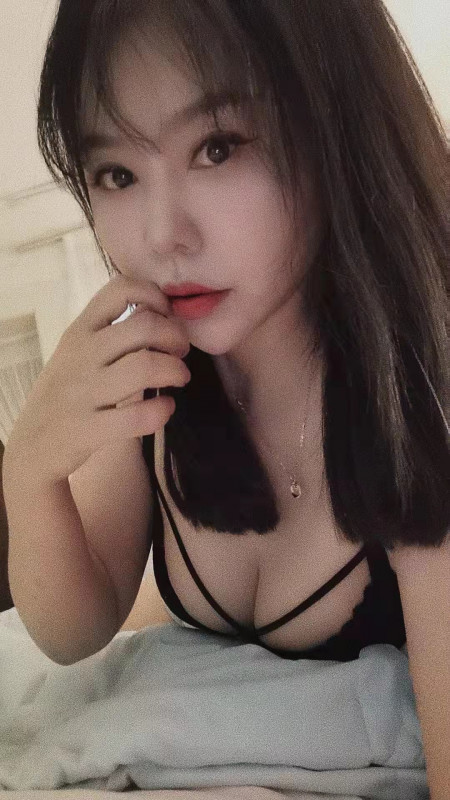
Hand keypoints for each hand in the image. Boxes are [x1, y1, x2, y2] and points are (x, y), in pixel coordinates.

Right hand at [3, 275, 190, 484]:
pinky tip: (165, 409)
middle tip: (181, 353)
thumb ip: (110, 333)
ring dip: (175, 370)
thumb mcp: (77, 352)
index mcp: (80, 331)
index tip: (167, 316)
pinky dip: (162, 410)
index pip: (120, 289)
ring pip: (145, 366)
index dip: (155, 296)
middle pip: (145, 326)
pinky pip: (137, 416)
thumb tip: (159, 315)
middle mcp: (82, 355)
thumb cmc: (66, 394)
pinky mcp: (88, 429)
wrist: (33, 445)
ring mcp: (83, 392)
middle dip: (176, 337)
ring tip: (179, 378)